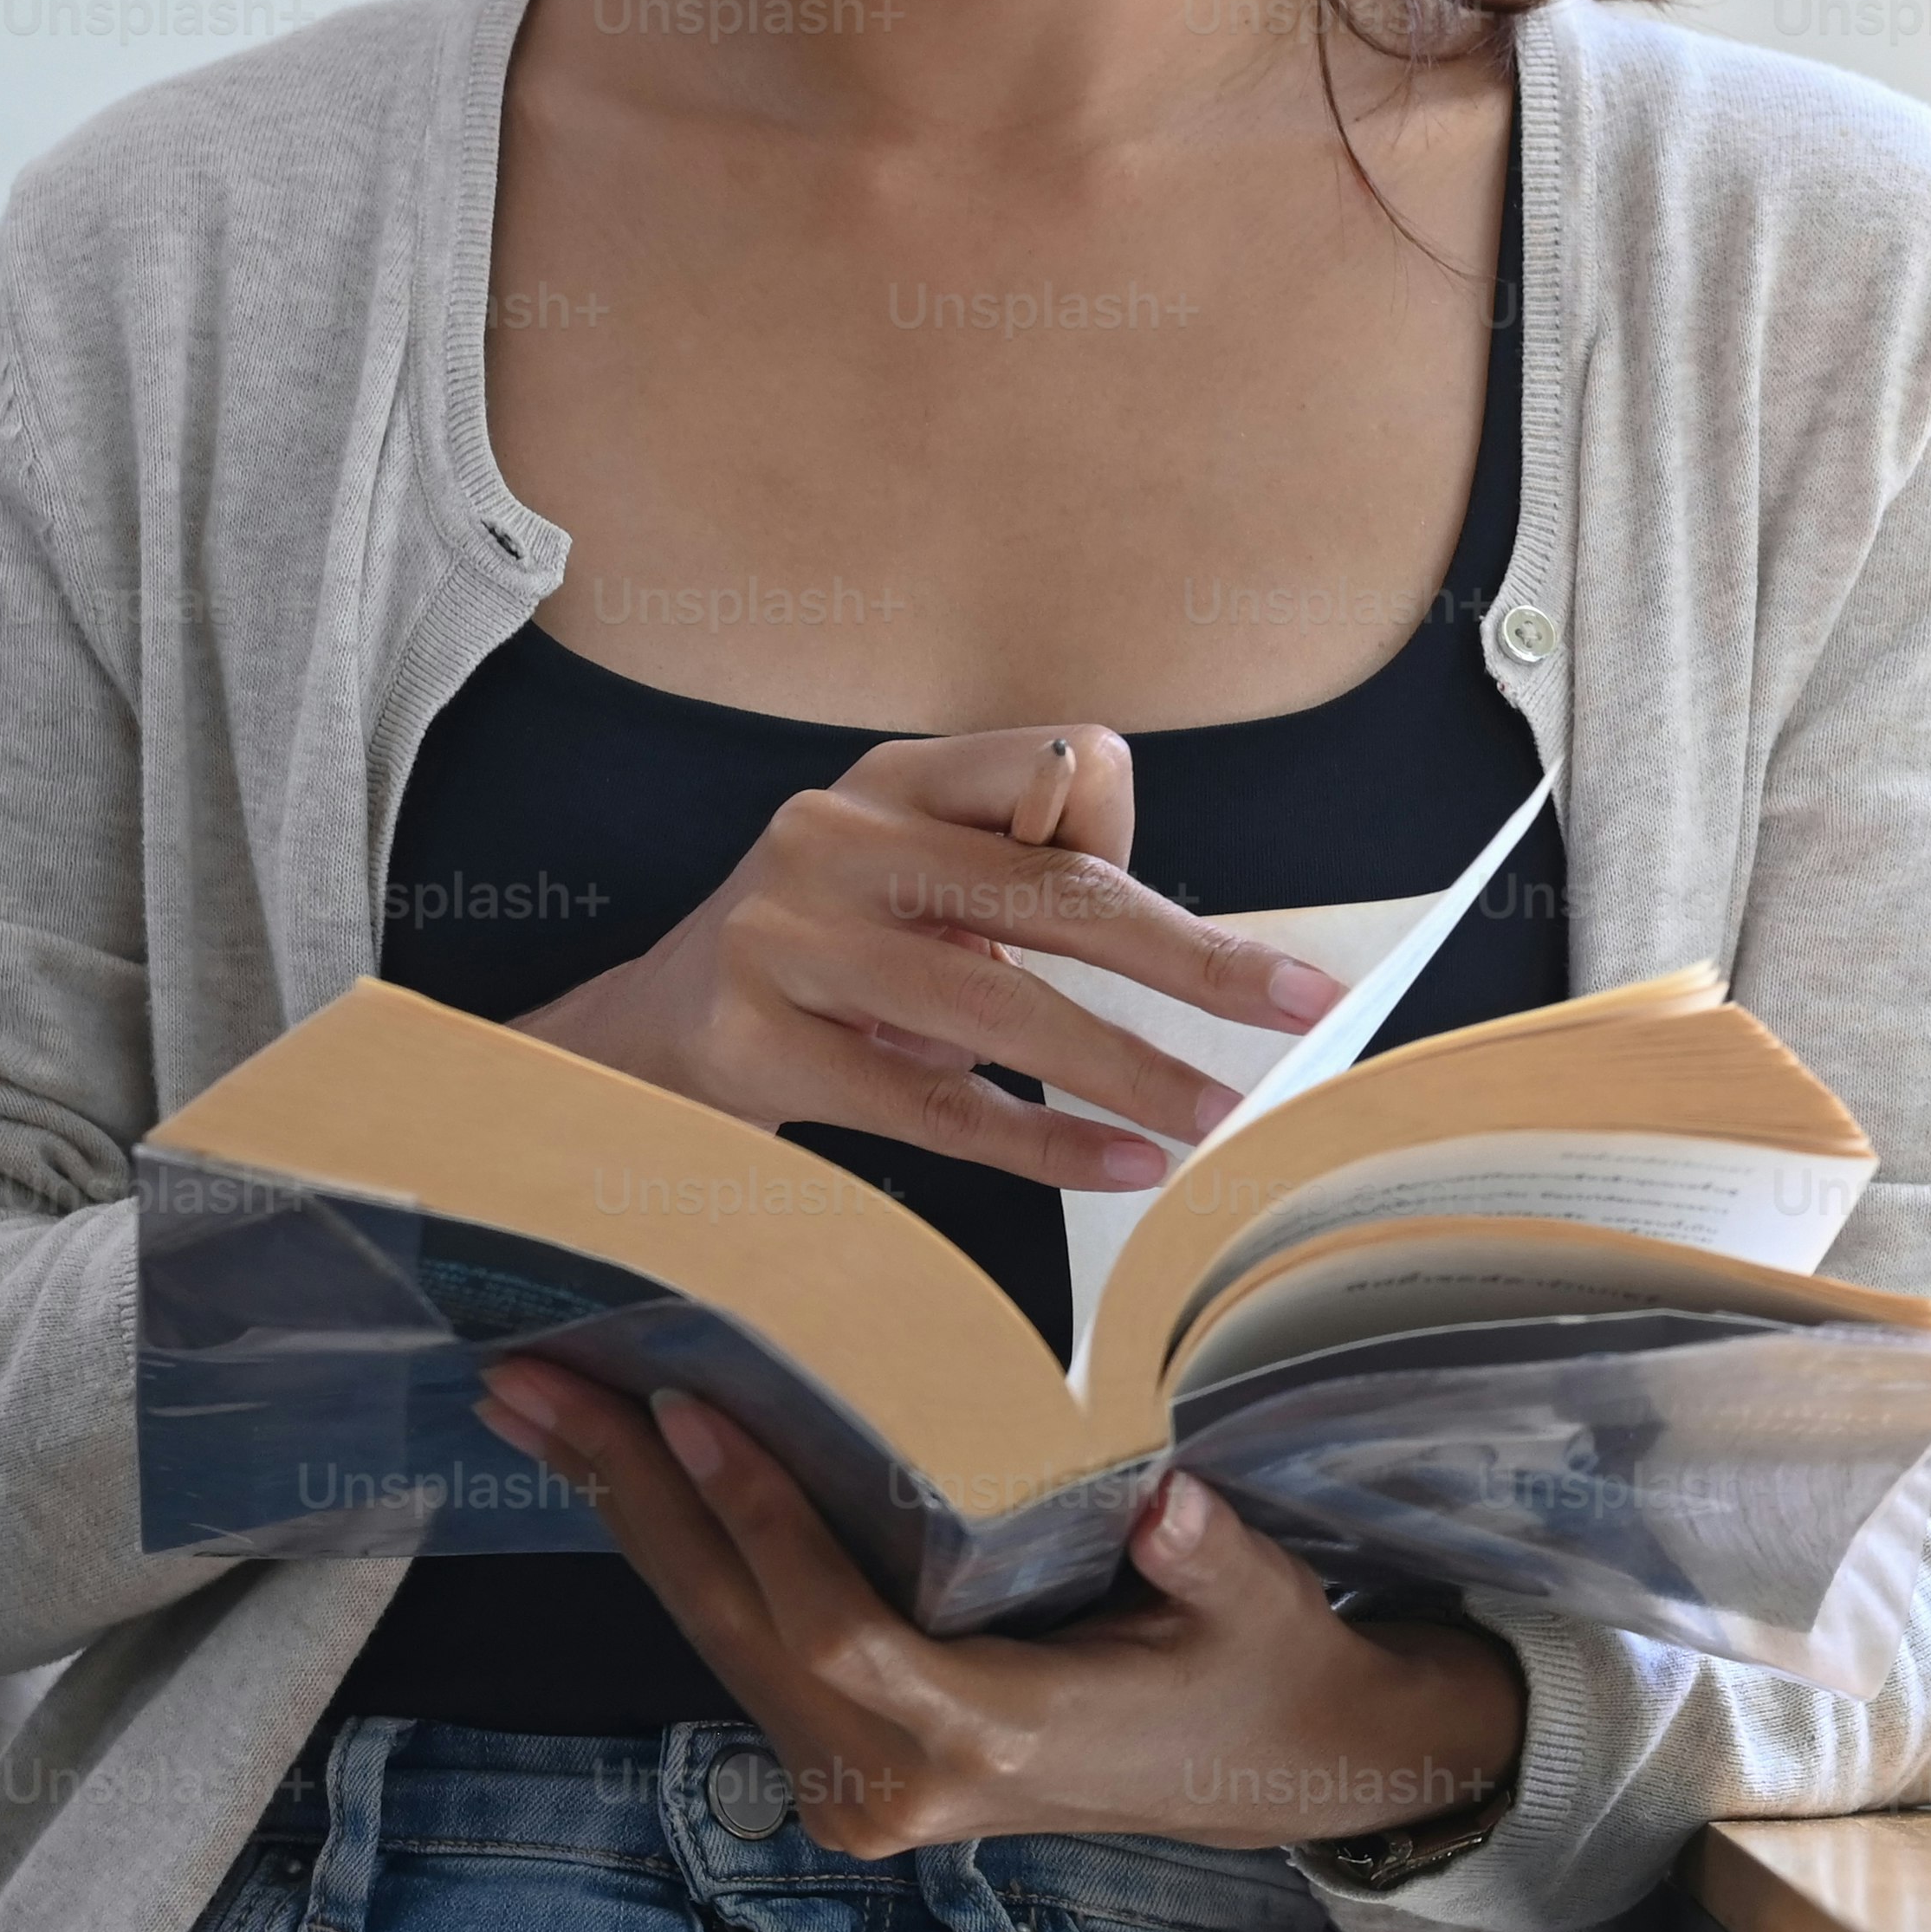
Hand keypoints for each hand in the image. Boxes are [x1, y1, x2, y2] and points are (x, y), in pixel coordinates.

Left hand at [475, 1361, 1525, 1861]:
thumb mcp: (1261, 1609)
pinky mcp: (850, 1763)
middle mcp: (897, 1781)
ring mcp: (863, 1785)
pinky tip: (623, 1473)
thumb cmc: (1262, 1670)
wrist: (1277, 1772)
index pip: (834, 1629)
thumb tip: (1170, 1507)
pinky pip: (743, 1649)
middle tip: (530, 1383)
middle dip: (628, 1496)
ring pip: (718, 1640)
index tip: (686, 1408)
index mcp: (989, 1743)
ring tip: (540, 1406)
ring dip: (630, 1517)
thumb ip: (1210, 1561)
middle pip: (733, 1629)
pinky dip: (683, 1554)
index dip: (757, 1520)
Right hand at [514, 725, 1336, 1192]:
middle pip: (1055, 889)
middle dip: (1192, 958)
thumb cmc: (817, 968)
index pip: (1059, 765)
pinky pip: (937, 1104)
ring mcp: (787, 937)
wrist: (632, 1047)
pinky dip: (1044, 1139)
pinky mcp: (759, 1046)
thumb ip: (1015, 885)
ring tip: (1220, 1121)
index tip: (1174, 929)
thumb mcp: (905, 891)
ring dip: (1132, 1070)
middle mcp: (834, 835)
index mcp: (890, 778)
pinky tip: (1121, 1165)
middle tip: (1298, 1007)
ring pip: (1003, 1003)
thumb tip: (1195, 951)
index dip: (1127, 841)